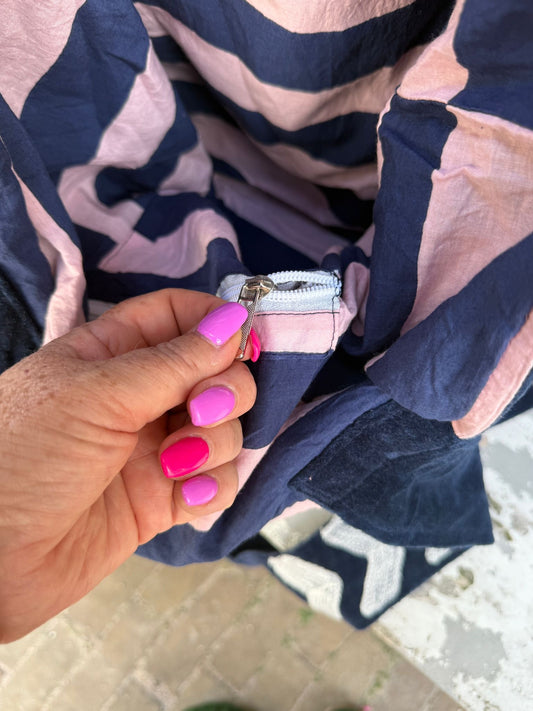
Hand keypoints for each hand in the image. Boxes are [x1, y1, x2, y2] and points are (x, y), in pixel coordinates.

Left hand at [0, 289, 256, 641]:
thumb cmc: (25, 456)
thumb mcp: (95, 395)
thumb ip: (173, 361)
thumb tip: (233, 320)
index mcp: (113, 353)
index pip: (179, 316)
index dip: (216, 322)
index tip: (242, 339)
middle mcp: (141, 396)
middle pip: (217, 373)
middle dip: (225, 391)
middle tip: (200, 412)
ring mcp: (156, 447)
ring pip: (225, 428)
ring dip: (216, 444)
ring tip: (175, 465)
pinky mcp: (165, 497)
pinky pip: (217, 480)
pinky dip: (211, 487)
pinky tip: (185, 500)